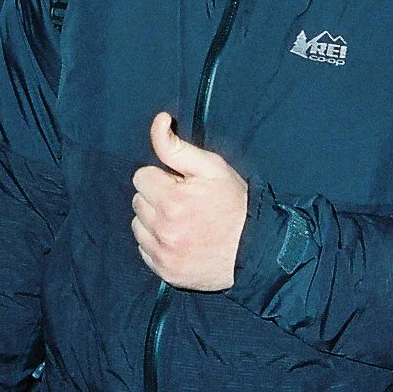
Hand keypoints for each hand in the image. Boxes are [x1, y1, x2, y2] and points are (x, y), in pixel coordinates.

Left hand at [131, 112, 247, 291]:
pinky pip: (143, 249)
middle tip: (185, 203)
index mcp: (172, 200)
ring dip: (153, 220)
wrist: (255, 250)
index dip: (163, 177)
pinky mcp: (164, 271)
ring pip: (137, 225)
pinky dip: (156, 243)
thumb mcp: (212, 168)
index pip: (141, 176)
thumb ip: (177, 147)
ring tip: (181, 221)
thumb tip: (159, 121)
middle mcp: (163, 228)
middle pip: (138, 200)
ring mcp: (162, 252)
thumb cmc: (234, 204)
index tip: (181, 185)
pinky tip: (179, 239)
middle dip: (157, 197)